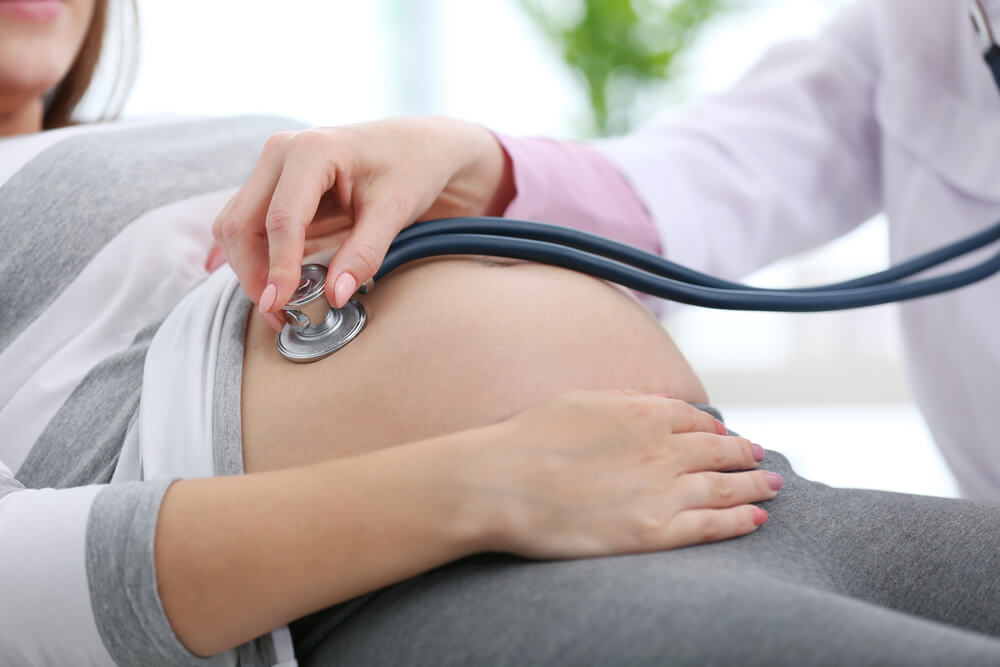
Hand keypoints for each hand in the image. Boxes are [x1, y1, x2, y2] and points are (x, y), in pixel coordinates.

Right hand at [211, 117, 513, 329]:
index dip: (278, 267)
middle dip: (255, 275)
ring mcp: (272, 168)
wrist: (416, 146)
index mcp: (312, 150)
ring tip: (283, 306)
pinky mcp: (272, 186)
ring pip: (235, 228)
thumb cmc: (410, 168)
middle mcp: (281, 153)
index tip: (281, 305)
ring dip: (250, 270)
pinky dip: (256, 259)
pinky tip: (280, 285)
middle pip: (242, 225)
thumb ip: (364, 253)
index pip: (281, 219)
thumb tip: (334, 296)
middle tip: (280, 315)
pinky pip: (247, 227)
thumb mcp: (395, 211)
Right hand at [464, 390, 778, 559]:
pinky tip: (757, 519)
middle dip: (745, 455)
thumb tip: (661, 401)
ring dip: (755, 486)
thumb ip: (626, 401)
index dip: (716, 429)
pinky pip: (710, 526)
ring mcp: (661, 492)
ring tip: (774, 486)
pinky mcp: (653, 532)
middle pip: (720, 451)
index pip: (696, 420)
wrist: (500, 483)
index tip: (726, 435)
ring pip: (725, 487)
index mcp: (643, 414)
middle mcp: (662, 450)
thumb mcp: (579, 401)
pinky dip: (739, 521)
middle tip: (762, 459)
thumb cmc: (528, 439)